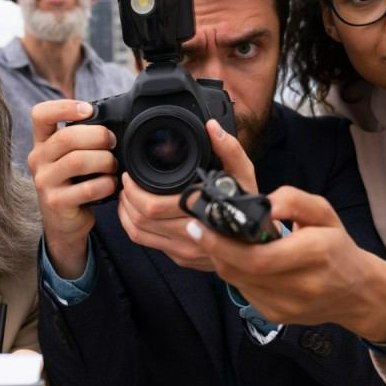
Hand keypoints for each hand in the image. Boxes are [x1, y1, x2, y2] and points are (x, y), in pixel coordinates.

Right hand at [28, 100, 117, 277]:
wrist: (64, 221)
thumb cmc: (74, 182)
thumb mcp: (69, 157)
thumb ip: (82, 139)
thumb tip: (113, 124)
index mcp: (42, 143)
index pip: (41, 114)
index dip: (64, 107)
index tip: (89, 110)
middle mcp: (38, 159)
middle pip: (67, 137)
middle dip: (98, 136)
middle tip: (112, 143)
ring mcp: (44, 182)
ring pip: (77, 161)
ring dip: (104, 161)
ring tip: (113, 165)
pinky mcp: (56, 203)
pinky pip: (86, 188)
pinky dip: (105, 184)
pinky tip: (111, 185)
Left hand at [120, 120, 254, 270]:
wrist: (260, 244)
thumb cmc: (251, 207)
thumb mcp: (245, 176)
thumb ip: (230, 150)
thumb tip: (212, 127)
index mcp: (202, 214)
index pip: (153, 207)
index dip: (135, 191)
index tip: (131, 175)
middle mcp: (192, 236)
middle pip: (141, 220)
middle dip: (127, 198)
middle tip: (126, 182)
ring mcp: (185, 251)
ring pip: (140, 234)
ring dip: (126, 213)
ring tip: (127, 195)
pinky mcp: (180, 258)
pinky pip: (147, 244)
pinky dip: (134, 227)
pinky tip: (135, 213)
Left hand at [186, 185, 385, 339]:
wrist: (357, 293)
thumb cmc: (337, 248)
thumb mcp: (324, 213)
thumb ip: (293, 200)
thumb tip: (262, 202)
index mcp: (314, 254)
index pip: (257, 256)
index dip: (221, 243)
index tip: (200, 225)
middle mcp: (300, 285)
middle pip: (239, 270)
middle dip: (213, 249)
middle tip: (198, 228)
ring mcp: (285, 306)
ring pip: (236, 281)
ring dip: (222, 259)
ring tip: (218, 240)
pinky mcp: (275, 316)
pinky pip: (243, 291)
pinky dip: (236, 273)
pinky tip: (240, 260)